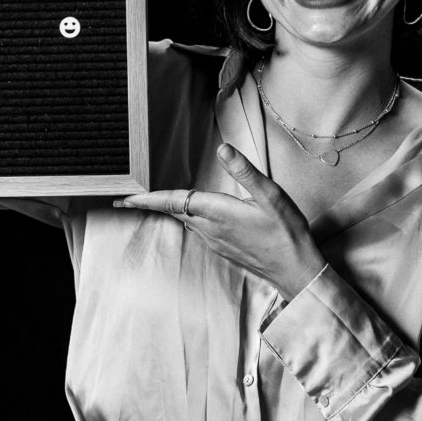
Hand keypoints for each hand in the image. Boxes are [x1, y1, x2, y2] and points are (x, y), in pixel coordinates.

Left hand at [114, 143, 326, 299]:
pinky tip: (191, 214)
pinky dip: (186, 218)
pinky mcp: (223, 248)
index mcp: (217, 212)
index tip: (125, 198)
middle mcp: (210, 228)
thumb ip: (246, 172)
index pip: (173, 201)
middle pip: (174, 211)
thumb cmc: (286, 233)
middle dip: (150, 204)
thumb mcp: (272, 196)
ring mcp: (215, 241)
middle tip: (126, 199)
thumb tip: (224, 149)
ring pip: (185, 221)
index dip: (147, 198)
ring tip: (152, 201)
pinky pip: (197, 229)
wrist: (296, 271)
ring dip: (168, 210)